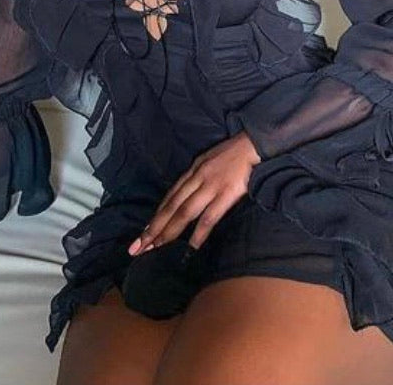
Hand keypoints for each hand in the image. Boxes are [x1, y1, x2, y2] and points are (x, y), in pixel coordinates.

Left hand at [128, 131, 260, 255]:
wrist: (253, 144)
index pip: (170, 196)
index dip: (156, 215)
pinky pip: (209, 217)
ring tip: (156, 248)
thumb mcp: (209, 160)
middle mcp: (197, 178)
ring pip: (184, 212)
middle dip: (153, 227)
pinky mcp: (226, 194)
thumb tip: (187, 195)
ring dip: (168, 231)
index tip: (144, 232)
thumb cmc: (233, 154)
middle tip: (138, 246)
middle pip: (171, 206)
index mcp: (193, 170)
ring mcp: (210, 186)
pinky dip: (199, 233)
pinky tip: (191, 246)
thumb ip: (198, 177)